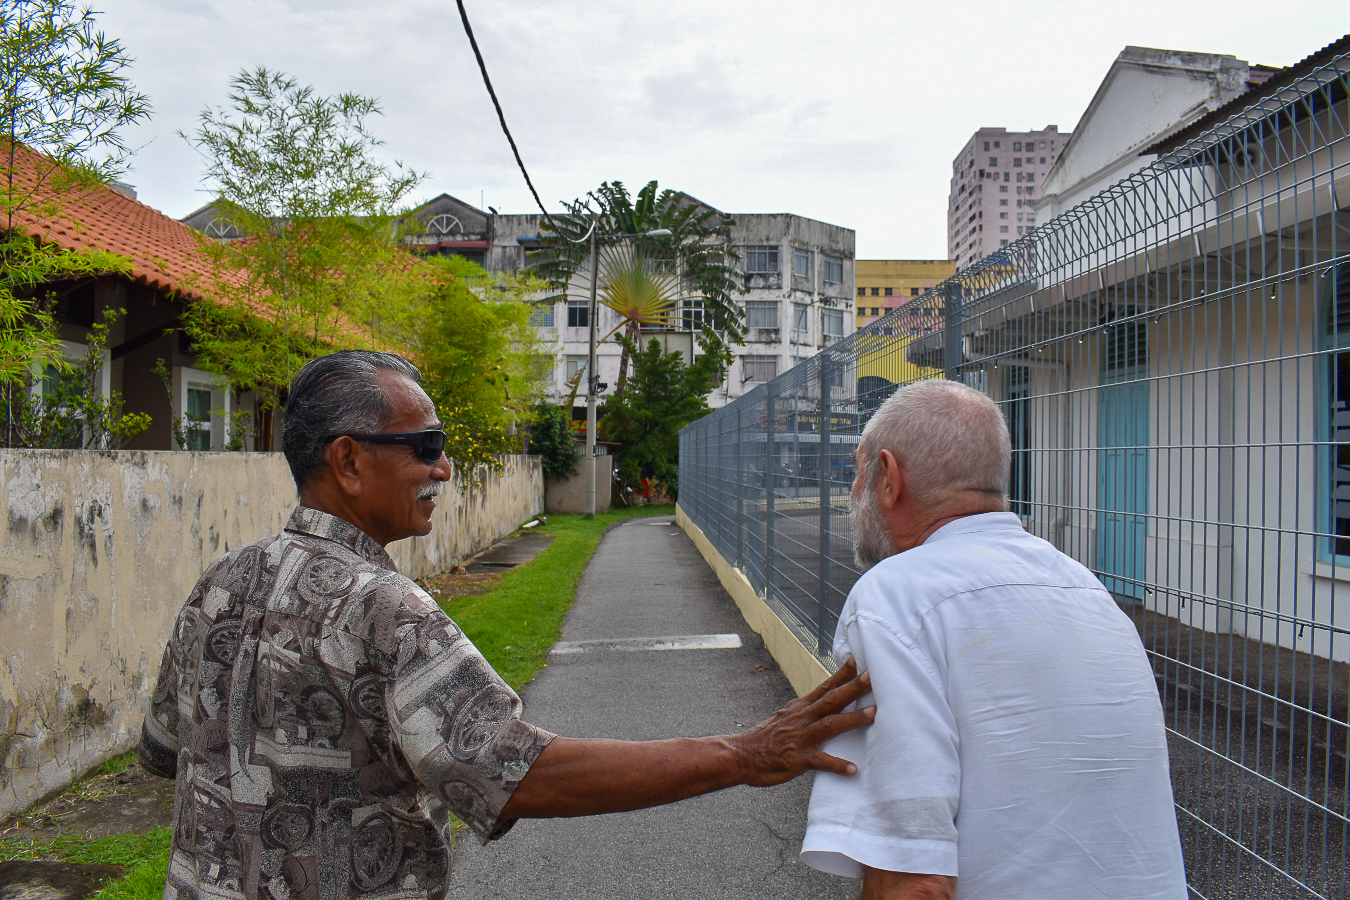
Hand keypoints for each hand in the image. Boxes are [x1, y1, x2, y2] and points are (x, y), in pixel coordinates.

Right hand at [730, 658, 874, 786]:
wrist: (739, 756)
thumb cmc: (764, 739)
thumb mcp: (785, 717)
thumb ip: (806, 711)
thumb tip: (825, 703)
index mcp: (800, 708)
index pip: (824, 687)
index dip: (842, 674)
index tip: (858, 660)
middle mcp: (801, 718)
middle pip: (831, 700)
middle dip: (853, 688)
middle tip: (872, 676)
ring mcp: (799, 738)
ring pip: (830, 724)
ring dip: (852, 719)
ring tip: (873, 714)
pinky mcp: (796, 759)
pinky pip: (820, 761)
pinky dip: (837, 765)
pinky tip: (853, 769)